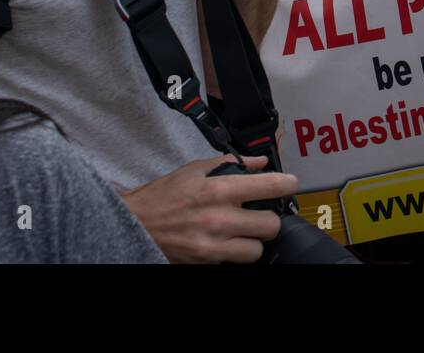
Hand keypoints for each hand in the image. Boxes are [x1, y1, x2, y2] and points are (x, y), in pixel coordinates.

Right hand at [123, 155, 299, 262]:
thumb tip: (259, 162)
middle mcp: (219, 217)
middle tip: (261, 213)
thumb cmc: (162, 196)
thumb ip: (231, 163)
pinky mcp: (206, 262)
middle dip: (270, 218)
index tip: (291, 184)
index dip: (288, 185)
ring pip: (257, 249)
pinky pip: (236, 261)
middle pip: (271, 225)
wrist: (132, 224)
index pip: (270, 186)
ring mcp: (213, 244)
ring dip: (254, 240)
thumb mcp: (195, 170)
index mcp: (218, 189)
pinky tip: (227, 241)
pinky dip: (236, 252)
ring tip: (244, 231)